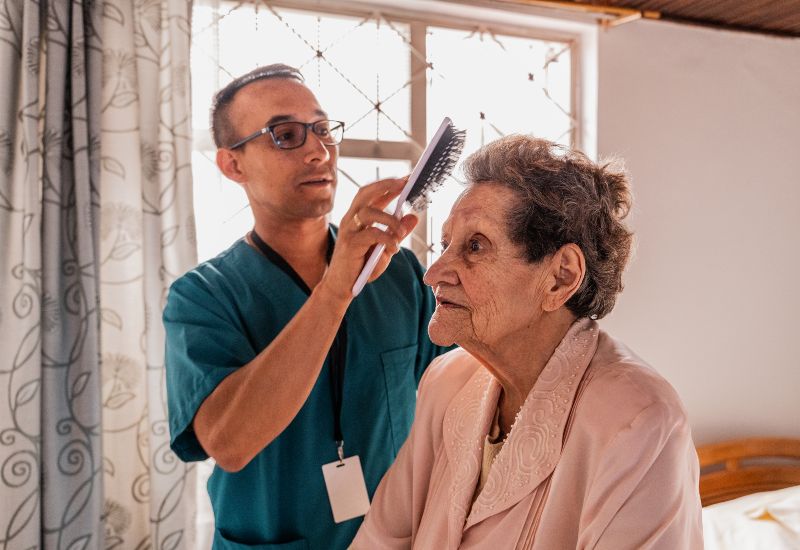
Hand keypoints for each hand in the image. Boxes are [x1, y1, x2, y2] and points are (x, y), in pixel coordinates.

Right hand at [320, 177, 417, 301]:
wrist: (343, 286)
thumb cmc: (362, 266)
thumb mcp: (386, 247)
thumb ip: (398, 232)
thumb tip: (414, 216)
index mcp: (358, 217)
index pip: (373, 193)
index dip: (389, 184)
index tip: (407, 178)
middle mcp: (351, 219)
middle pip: (365, 193)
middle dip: (385, 185)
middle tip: (404, 184)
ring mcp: (349, 231)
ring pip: (369, 212)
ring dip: (390, 219)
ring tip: (402, 232)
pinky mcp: (349, 244)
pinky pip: (371, 234)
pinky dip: (387, 238)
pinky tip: (393, 248)